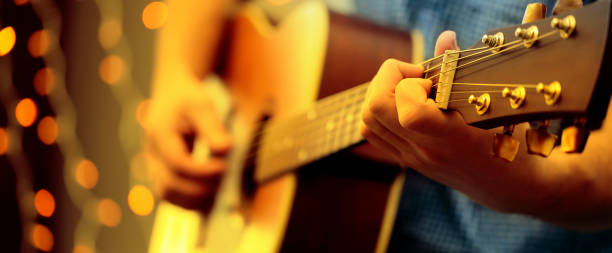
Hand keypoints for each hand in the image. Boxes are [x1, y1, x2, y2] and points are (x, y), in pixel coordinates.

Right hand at [145, 68, 230, 212]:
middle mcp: (151, 153)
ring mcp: (152, 165)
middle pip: (170, 184)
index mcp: (159, 134)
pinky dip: (189, 199)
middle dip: (200, 186)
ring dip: (194, 197)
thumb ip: (213, 126)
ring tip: (217, 185)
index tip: (224, 165)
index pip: (178, 164)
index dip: (202, 171)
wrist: (171, 94)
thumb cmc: (187, 97)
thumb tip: (225, 149)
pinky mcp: (159, 172)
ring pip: (166, 195)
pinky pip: (169, 195)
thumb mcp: (202, 104)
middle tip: (223, 174)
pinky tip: (209, 191)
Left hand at [359, 31, 554, 211]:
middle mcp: (425, 150)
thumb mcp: (492, 102)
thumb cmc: (506, 137)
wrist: (505, 183)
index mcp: (451, 137)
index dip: (410, 84)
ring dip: (380, 93)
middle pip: (374, 109)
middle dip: (388, 79)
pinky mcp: (405, 160)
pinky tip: (403, 103)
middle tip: (415, 77)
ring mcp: (411, 157)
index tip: (429, 79)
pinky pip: (371, 132)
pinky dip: (378, 110)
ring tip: (409, 88)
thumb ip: (460, 68)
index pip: (410, 112)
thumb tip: (444, 38)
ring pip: (366, 120)